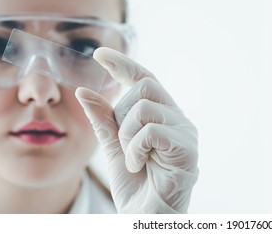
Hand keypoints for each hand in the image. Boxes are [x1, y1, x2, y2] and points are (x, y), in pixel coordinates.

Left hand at [75, 47, 198, 212]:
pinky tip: (137, 165)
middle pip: (144, 86)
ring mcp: (185, 132)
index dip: (123, 64)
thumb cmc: (136, 186)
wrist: (147, 218)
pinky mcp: (187, 149)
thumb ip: (103, 120)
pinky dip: (135, 149)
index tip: (99, 54)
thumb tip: (84, 91)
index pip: (144, 78)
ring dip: (126, 135)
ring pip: (145, 107)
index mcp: (161, 115)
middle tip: (123, 143)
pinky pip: (151, 130)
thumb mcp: (113, 148)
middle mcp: (177, 119)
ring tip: (132, 160)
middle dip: (122, 113)